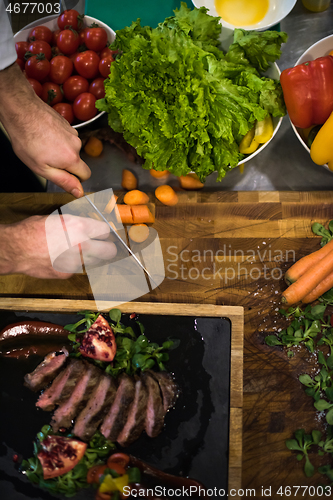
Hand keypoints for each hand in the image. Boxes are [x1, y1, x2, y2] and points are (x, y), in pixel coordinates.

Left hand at [0, 63, 90, 196]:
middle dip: (64, 163)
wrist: (22, 111)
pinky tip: (44, 135)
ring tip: (42, 144)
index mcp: (72, 158)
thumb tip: (79, 192)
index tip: (62, 175)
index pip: (86, 175)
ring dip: (60, 150)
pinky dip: (57, 139)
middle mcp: (76, 145)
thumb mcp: (42, 169)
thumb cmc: (27, 140)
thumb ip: (64, 181)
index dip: (75, 178)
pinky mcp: (67, 124)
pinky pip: (66, 138)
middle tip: (45, 158)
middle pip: (77, 161)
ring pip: (71, 148)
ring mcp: (73, 132)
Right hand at [0, 215, 116, 278]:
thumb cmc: (33, 231)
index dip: (105, 232)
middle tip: (103, 246)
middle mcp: (82, 244)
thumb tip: (89, 227)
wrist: (16, 249)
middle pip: (110, 250)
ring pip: (95, 261)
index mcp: (80, 226)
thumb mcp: (58, 219)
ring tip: (78, 252)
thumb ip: (77, 224)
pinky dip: (74, 265)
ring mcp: (76, 261)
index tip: (104, 234)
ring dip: (92, 257)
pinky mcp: (68, 273)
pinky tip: (62, 259)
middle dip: (108, 248)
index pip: (106, 230)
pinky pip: (78, 269)